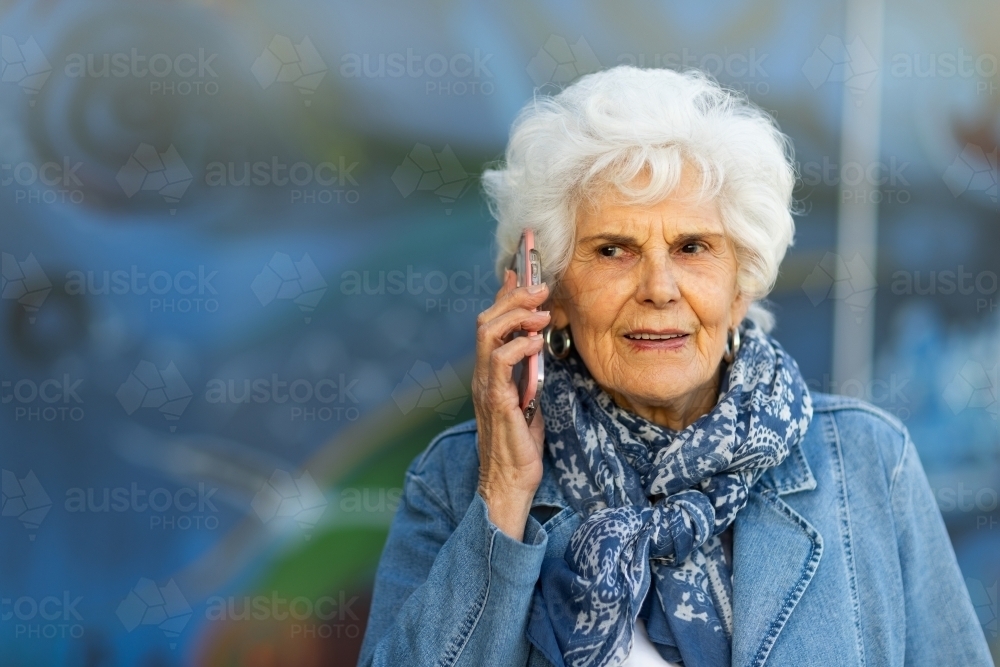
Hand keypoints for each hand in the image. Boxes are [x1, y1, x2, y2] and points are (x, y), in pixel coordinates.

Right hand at [472, 268, 549, 539]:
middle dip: (513, 297)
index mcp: (490, 373)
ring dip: (515, 315)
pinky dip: (517, 346)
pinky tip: (535, 342)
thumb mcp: (529, 397)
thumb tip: (539, 344)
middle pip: (487, 320)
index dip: (505, 294)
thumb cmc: (520, 444)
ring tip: (540, 309)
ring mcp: (487, 388)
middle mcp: (483, 376)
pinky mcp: (497, 402)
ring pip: (488, 334)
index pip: (492, 323)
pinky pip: (500, 364)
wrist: (510, 483)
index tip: (521, 270)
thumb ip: (529, 371)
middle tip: (540, 284)